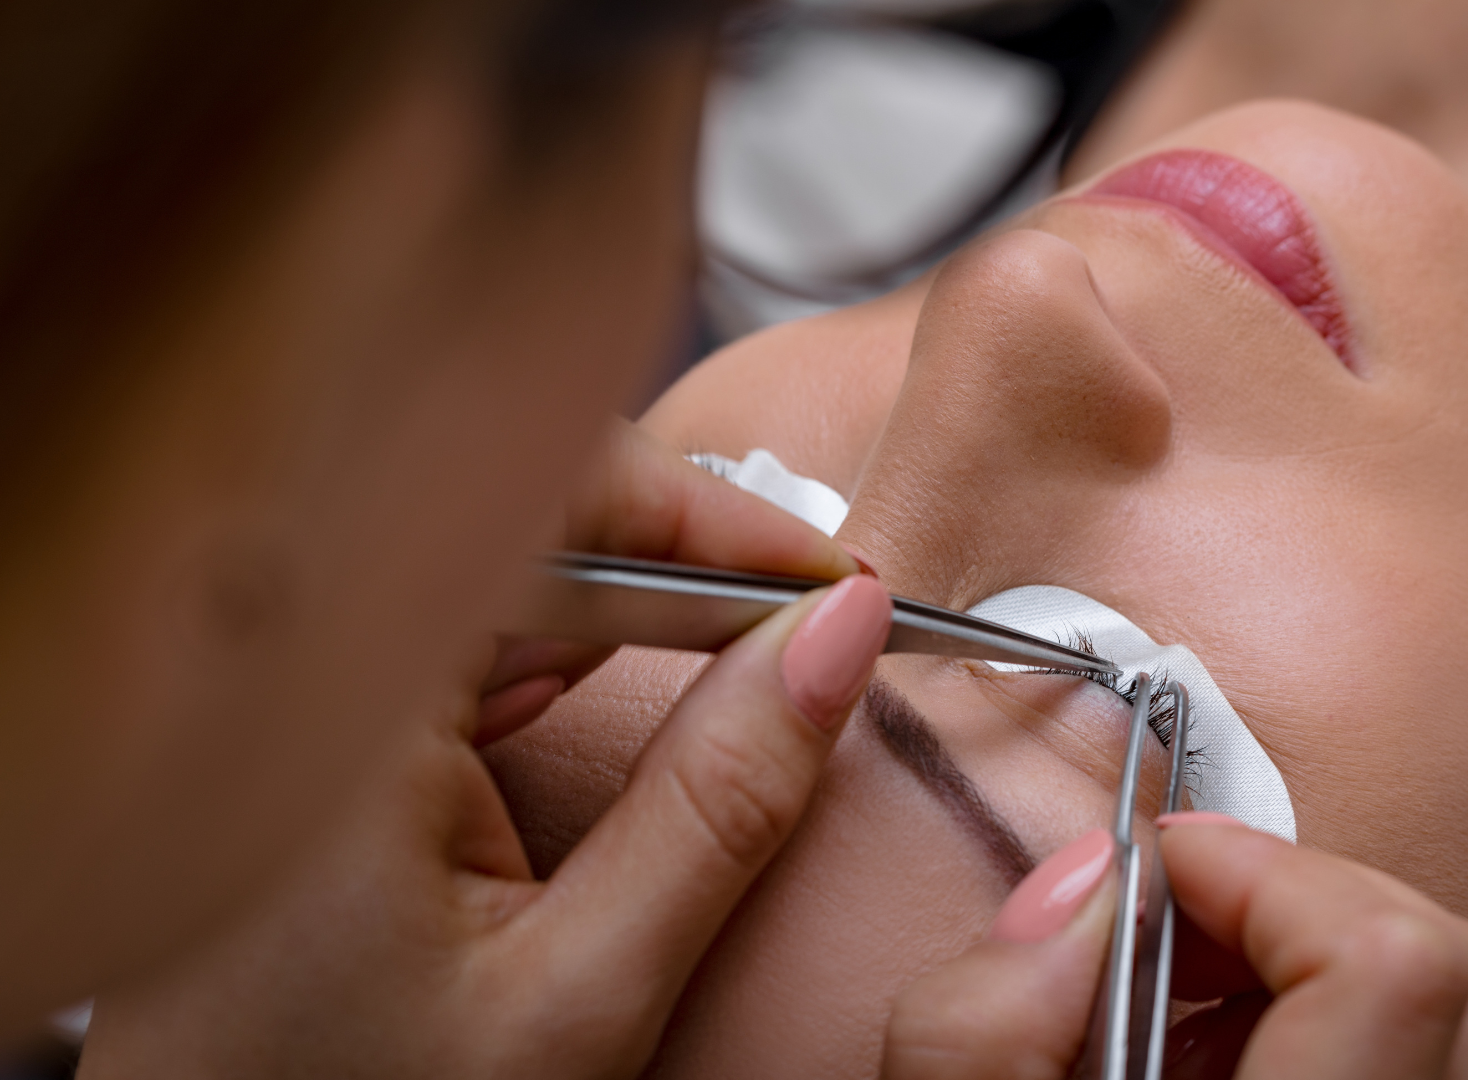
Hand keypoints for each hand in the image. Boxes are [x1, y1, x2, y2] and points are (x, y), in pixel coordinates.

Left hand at [77, 423, 887, 1077]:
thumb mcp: (581, 994)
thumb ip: (719, 808)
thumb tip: (840, 634)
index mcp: (332, 710)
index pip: (536, 505)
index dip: (704, 517)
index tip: (831, 579)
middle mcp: (287, 677)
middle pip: (515, 523)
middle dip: (681, 558)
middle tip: (813, 618)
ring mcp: (295, 705)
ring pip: (494, 574)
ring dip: (632, 604)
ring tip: (743, 654)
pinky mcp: (315, 740)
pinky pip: (456, 638)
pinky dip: (562, 651)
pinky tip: (620, 694)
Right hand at [883, 814, 1467, 1079]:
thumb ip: (982, 1031)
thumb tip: (1087, 882)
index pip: (1390, 961)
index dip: (1265, 872)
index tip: (1161, 872)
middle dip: (1317, 904)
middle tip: (1187, 942)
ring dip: (1368, 962)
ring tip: (1230, 1011)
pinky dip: (1415, 1027)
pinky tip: (1289, 1059)